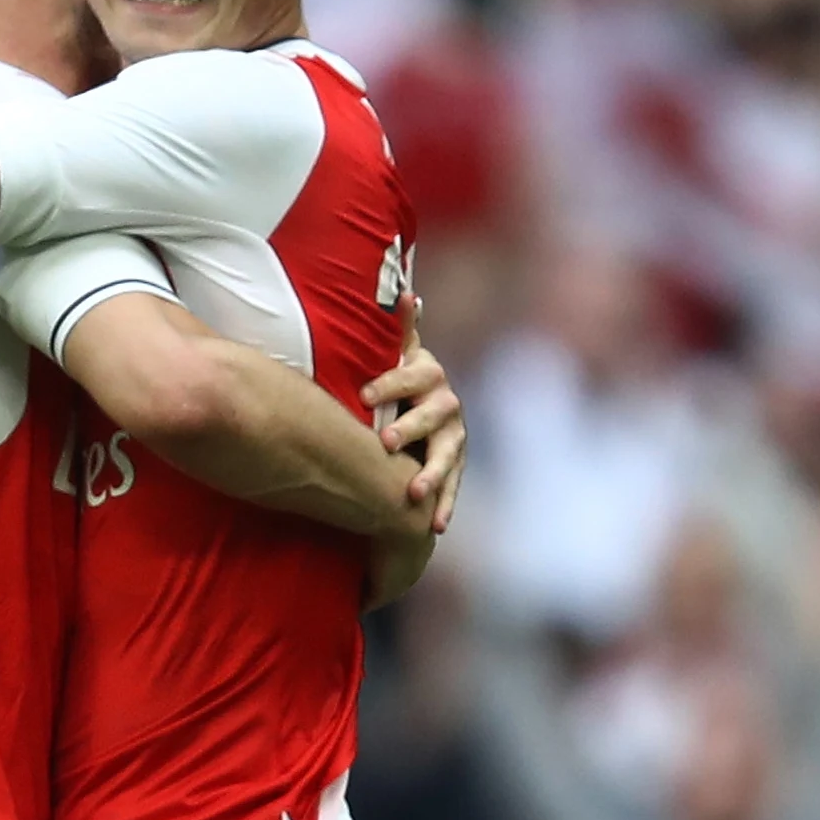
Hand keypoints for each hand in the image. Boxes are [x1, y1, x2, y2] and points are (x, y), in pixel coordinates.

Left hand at [364, 341, 464, 530]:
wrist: (421, 407)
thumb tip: (408, 293)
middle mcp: (446, 401)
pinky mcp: (455, 463)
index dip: (390, 384)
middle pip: (434, 413)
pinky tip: (434, 526)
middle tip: (385, 442)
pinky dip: (445, 504)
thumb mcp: (398, 354)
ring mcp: (454, 434)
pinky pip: (452, 485)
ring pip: (448, 453)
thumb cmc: (397, 380)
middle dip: (411, 428)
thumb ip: (401, 329)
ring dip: (432, 473)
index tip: (364, 396)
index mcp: (427, 373)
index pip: (412, 374)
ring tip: (413, 493)